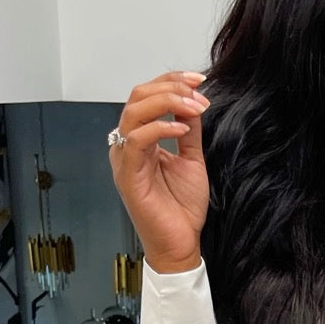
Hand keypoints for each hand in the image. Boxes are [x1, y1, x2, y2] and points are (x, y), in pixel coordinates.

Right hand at [109, 70, 210, 272]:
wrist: (181, 243)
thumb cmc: (182, 208)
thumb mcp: (191, 159)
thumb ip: (189, 130)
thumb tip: (193, 101)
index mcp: (141, 139)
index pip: (148, 96)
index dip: (171, 81)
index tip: (199, 80)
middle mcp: (128, 145)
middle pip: (138, 96)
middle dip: (170, 86)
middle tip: (198, 91)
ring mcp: (125, 159)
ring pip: (134, 112)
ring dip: (167, 102)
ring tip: (194, 107)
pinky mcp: (127, 175)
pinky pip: (136, 140)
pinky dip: (160, 128)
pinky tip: (182, 129)